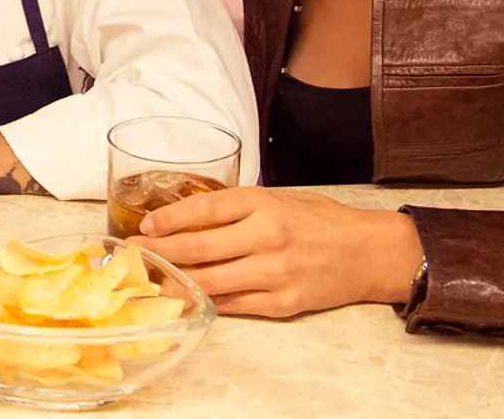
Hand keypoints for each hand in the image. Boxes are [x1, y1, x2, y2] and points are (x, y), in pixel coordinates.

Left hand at [130, 186, 424, 317]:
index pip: (204, 208)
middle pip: (199, 248)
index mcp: (264, 204)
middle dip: (160, 253)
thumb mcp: (280, 199)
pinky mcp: (283, 302)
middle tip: (135, 255)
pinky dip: (208, 302)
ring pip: (210, 282)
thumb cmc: (323, 221)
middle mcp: (267, 237)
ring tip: (152, 281)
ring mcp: (274, 273)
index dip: (169, 219)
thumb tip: (191, 216)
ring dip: (176, 283)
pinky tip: (189, 299)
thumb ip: (240, 208)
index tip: (146, 226)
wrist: (369, 252)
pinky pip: (234, 304)